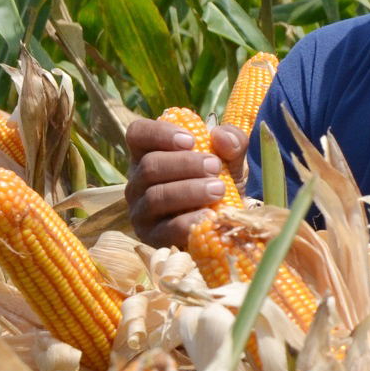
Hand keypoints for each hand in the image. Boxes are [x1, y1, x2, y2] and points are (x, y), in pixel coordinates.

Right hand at [125, 117, 247, 248]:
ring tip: (218, 189)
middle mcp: (137, 181)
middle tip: (214, 166)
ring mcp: (140, 210)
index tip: (191, 140)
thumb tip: (221, 137)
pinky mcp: (150, 236)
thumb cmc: (218, 182)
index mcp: (148, 154)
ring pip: (156, 196)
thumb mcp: (230, 159)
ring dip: (189, 191)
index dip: (159, 133)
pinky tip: (208, 215)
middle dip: (185, 164)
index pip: (138, 134)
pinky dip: (187, 221)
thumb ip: (231, 142)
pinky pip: (165, 229)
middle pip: (150, 165)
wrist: (224, 223)